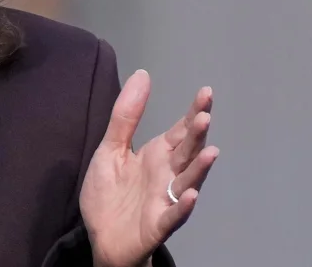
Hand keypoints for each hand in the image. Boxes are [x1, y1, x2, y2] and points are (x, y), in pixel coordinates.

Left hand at [79, 70, 217, 266]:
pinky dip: (182, 206)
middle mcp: (167, 176)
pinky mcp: (157, 224)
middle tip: (206, 115)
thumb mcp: (111, 149)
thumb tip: (143, 75)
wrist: (101, 237)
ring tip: (210, 152)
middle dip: (197, 135)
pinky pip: (172, 215)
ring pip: (186, 182)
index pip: (180, 131)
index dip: (193, 113)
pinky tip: (190, 195)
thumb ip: (126, 116)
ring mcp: (164, 200)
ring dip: (198, 168)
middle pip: (187, 152)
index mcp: (156, 156)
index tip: (206, 92)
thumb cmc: (110, 194)